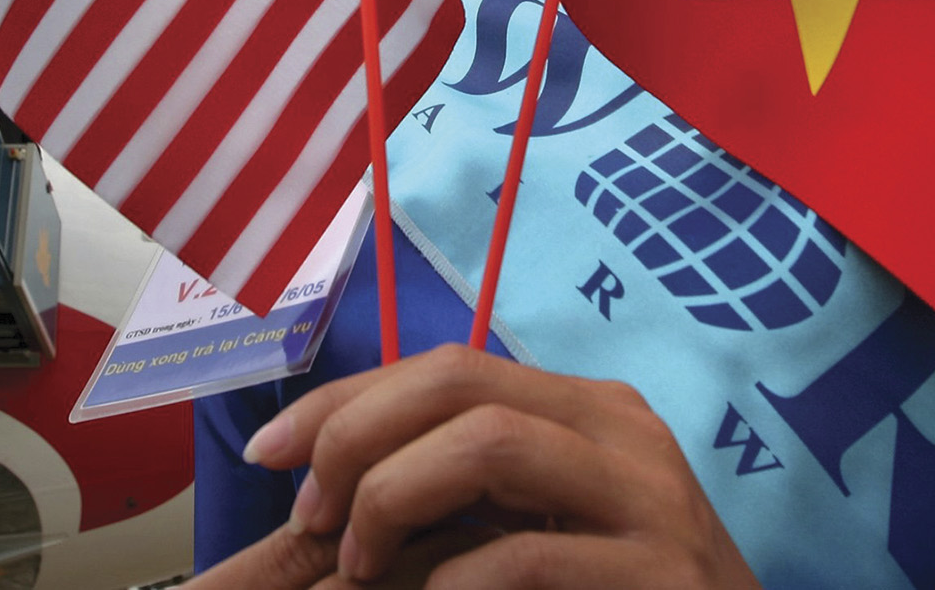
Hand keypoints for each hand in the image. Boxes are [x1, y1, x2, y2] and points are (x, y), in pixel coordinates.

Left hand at [237, 344, 762, 589]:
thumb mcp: (545, 521)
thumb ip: (468, 488)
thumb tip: (331, 477)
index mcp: (586, 409)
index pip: (447, 365)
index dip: (346, 400)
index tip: (272, 453)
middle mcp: (620, 431)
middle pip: (459, 382)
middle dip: (356, 437)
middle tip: (310, 517)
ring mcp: (648, 498)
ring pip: (490, 443)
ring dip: (394, 499)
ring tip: (359, 564)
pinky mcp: (662, 573)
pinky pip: (531, 554)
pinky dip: (458, 580)